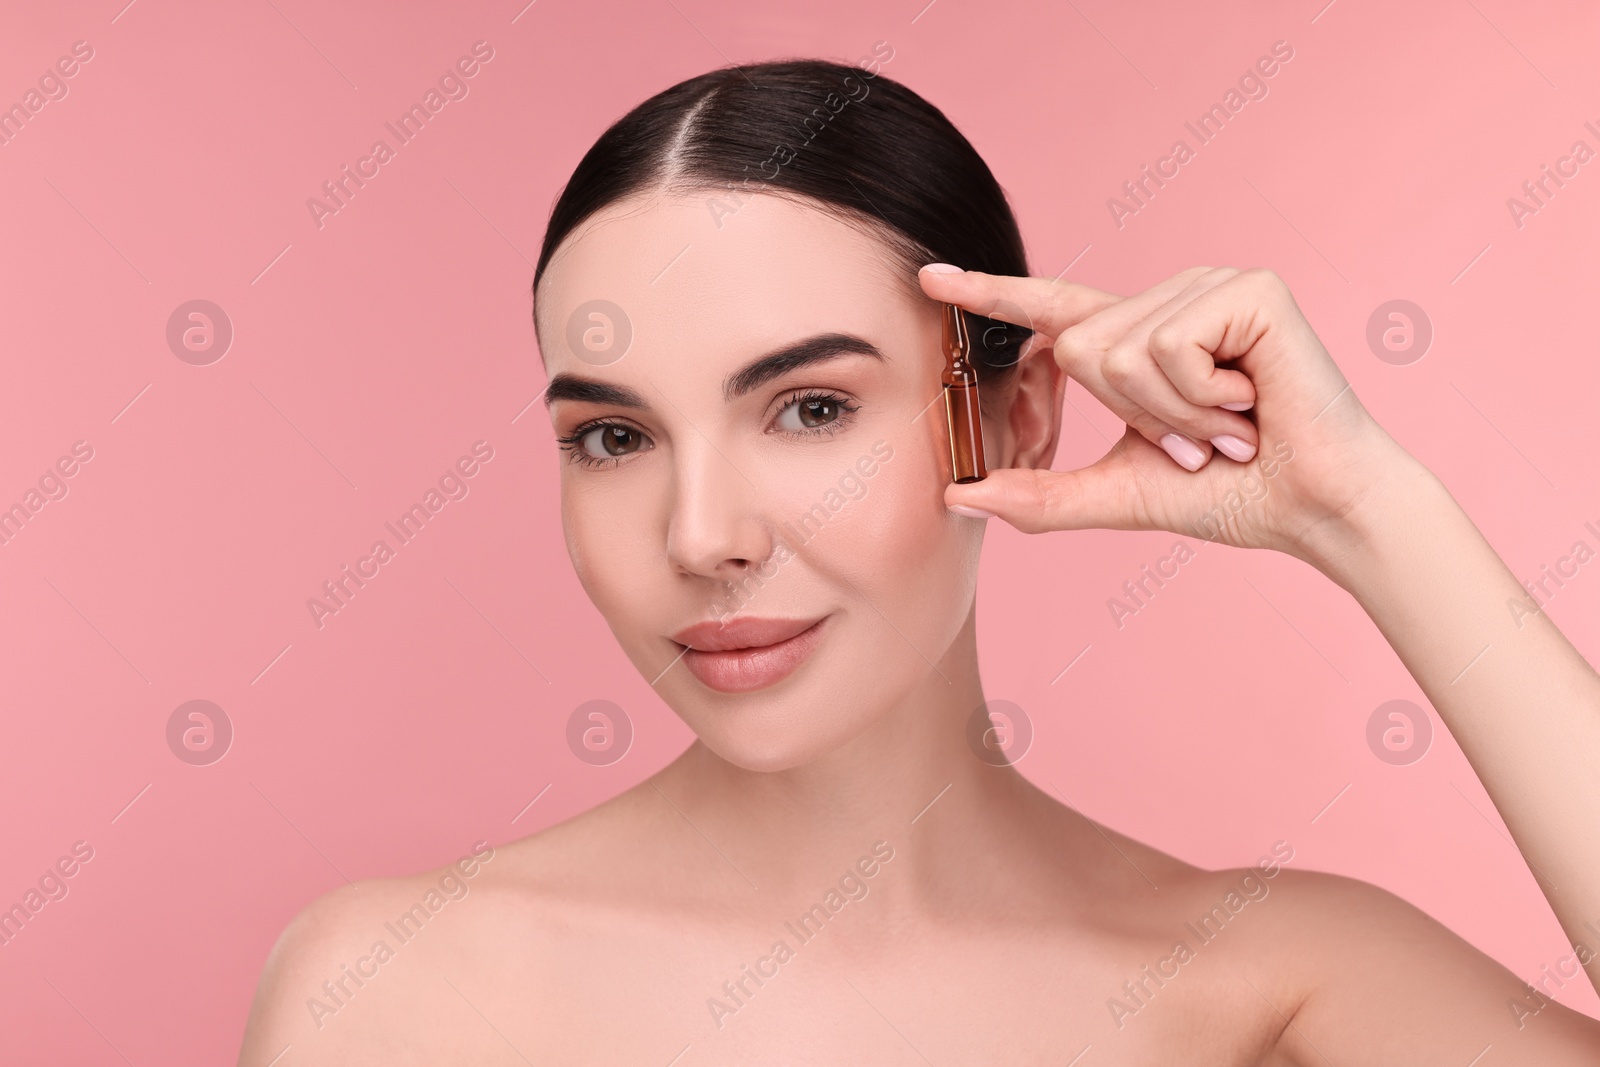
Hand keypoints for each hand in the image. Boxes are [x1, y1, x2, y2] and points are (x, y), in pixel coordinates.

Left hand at [918, 265, 1418, 562]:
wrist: (1312, 508)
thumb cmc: (1230, 494)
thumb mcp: (1119, 493)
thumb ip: (1040, 495)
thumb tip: (959, 496)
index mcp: (1138, 338)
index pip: (1050, 310)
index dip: (989, 293)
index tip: (929, 278)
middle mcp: (1169, 299)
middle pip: (1077, 346)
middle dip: (1133, 414)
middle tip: (1200, 438)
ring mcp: (1209, 286)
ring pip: (1118, 350)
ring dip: (1171, 413)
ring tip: (1230, 423)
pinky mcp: (1247, 288)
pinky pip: (1167, 347)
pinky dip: (1199, 396)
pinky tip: (1251, 402)